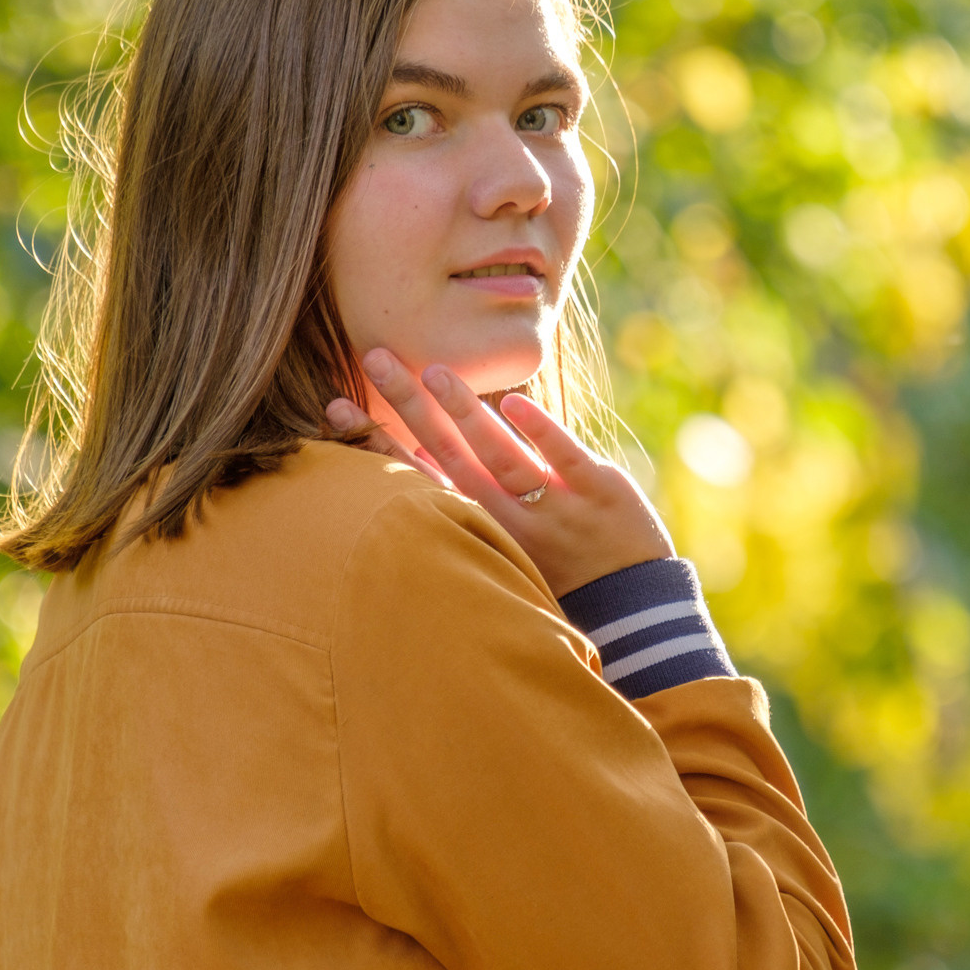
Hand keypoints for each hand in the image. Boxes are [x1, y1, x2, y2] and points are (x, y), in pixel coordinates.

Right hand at [325, 348, 675, 596]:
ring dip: (465, 412)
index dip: (377, 443)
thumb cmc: (558, 576)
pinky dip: (539, 431)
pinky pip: (565, 458)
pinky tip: (513, 402)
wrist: (633, 611)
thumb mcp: (502, 551)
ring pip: (501, 455)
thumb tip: (420, 452)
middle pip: (450, 454)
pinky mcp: (599, 492)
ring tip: (432, 371)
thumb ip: (464, 505)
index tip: (336, 406)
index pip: (420, 478)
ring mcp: (554, 505)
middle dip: (410, 406)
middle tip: (376, 358)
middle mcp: (508, 518)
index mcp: (480, 528)